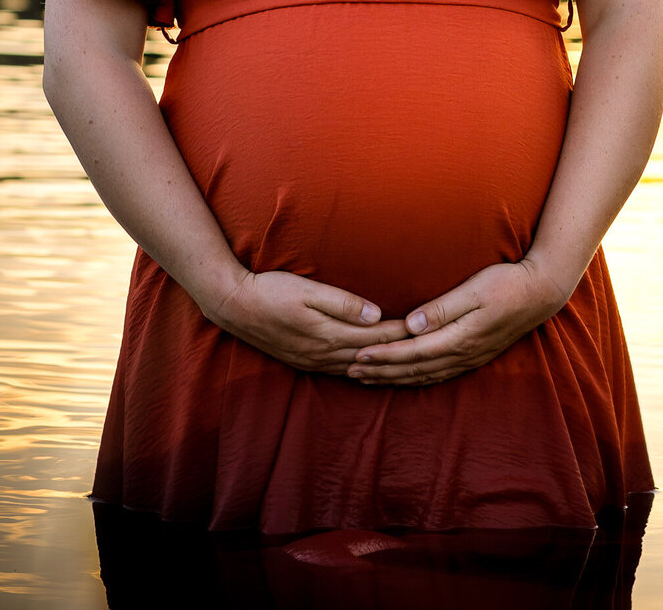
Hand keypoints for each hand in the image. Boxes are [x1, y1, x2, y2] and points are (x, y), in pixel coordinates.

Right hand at [205, 270, 410, 372]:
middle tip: (427, 348)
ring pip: (357, 369)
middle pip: (371, 355)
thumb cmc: (272, 291)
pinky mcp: (305, 362)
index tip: (426, 329)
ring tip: (406, 363)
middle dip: (399, 352)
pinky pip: (341, 371)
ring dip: (382, 366)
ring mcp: (313, 362)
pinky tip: (370, 369)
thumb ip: (344, 303)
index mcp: (329, 335)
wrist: (235, 306)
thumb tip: (376, 314)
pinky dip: (361, 371)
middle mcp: (324, 354)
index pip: (376, 337)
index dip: (402, 333)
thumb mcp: (309, 290)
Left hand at [345, 256, 569, 387]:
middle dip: (380, 372)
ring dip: (394, 378)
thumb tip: (410, 326)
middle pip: (413, 369)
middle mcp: (462, 354)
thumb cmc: (506, 283)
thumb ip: (441, 309)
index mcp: (459, 337)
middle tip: (349, 372)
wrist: (541, 293)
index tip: (356, 356)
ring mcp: (469, 358)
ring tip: (368, 378)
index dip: (382, 356)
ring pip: (424, 375)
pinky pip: (438, 374)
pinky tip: (405, 377)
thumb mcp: (473, 290)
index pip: (412, 352)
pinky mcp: (474, 356)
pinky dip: (416, 378)